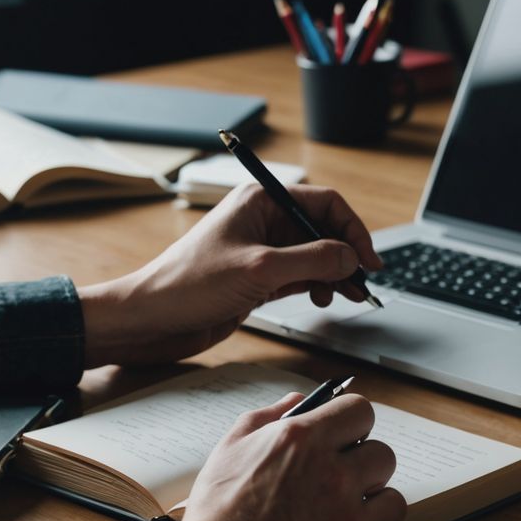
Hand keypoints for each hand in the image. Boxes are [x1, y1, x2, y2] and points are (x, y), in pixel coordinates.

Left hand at [79, 183, 382, 366]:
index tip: (368, 259)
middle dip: (345, 255)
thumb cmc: (189, 285)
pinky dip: (317, 287)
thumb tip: (350, 258)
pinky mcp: (256, 279)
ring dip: (334, 274)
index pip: (323, 202)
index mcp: (260, 201)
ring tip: (345, 296)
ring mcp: (260, 251)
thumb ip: (312, 261)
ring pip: (313, 256)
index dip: (352, 229)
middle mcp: (262, 221)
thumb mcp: (260, 269)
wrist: (152, 319)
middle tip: (363, 284)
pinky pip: (299, 277)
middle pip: (321, 230)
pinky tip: (325, 299)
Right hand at [177, 391, 405, 520]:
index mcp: (299, 436)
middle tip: (339, 467)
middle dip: (360, 453)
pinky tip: (355, 515)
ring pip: (386, 473)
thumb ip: (267, 416)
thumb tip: (296, 400)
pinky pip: (393, 510)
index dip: (350, 419)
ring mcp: (344, 500)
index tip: (343, 431)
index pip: (357, 409)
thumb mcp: (231, 447)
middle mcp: (328, 464)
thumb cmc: (218, 510)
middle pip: (377, 443)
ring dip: (370, 480)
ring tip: (345, 493)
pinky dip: (380, 511)